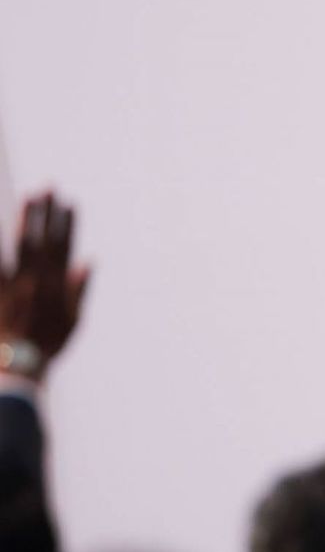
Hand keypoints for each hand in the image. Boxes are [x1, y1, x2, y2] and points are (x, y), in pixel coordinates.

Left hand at [0, 193, 89, 380]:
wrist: (19, 363)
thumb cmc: (48, 344)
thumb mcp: (74, 320)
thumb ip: (79, 289)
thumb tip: (87, 261)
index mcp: (57, 286)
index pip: (64, 247)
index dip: (67, 224)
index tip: (69, 202)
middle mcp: (38, 280)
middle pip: (43, 239)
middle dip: (46, 213)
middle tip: (46, 187)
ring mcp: (16, 284)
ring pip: (22, 246)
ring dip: (25, 220)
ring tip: (27, 198)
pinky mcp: (0, 292)